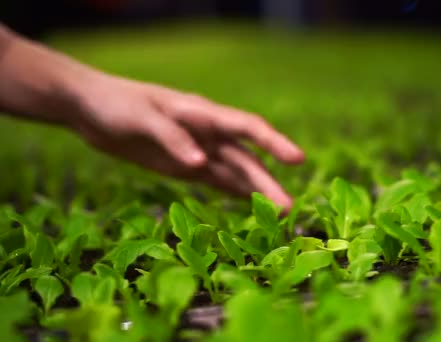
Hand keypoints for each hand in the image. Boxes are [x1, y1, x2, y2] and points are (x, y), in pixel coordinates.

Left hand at [72, 74, 304, 208]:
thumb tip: (201, 163)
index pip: (247, 127)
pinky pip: (216, 181)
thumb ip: (172, 139)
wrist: (91, 110)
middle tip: (288, 209)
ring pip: (234, 173)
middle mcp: (208, 133)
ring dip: (255, 192)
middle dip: (267, 182)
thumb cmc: (116, 105)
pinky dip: (234, 193)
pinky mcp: (185, 167)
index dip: (274, 142)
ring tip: (277, 216)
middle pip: (245, 158)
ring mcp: (198, 151)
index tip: (297, 160)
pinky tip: (250, 207)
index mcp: (202, 113)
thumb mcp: (141, 117)